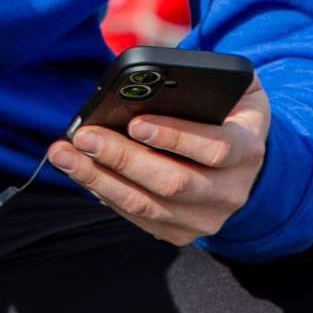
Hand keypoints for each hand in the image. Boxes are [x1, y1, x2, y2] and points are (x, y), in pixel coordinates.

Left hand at [45, 77, 269, 247]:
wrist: (243, 158)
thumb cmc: (228, 112)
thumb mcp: (232, 88)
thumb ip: (205, 78)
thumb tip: (154, 79)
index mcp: (248, 149)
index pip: (214, 148)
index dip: (175, 136)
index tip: (135, 122)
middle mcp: (232, 192)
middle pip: (173, 183)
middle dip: (122, 158)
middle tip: (85, 136)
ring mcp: (207, 219)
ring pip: (147, 205)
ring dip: (99, 179)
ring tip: (65, 154)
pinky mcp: (181, 233)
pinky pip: (137, 217)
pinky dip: (104, 193)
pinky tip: (80, 171)